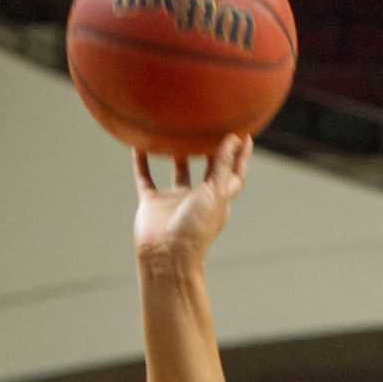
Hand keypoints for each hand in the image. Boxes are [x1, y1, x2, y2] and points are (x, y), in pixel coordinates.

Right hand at [132, 134, 252, 266]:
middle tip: (210, 127)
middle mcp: (198, 198)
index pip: (234, 173)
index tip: (244, 134)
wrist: (166, 255)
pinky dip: (141, 162)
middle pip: (208, 170)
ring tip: (178, 130)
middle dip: (211, 152)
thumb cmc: (196, 228)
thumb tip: (235, 139)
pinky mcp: (152, 203)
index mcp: (218, 199)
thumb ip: (224, 165)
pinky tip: (138, 145)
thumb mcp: (216, 192)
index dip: (240, 156)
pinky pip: (146, 177)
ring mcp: (174, 201)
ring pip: (178, 172)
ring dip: (177, 154)